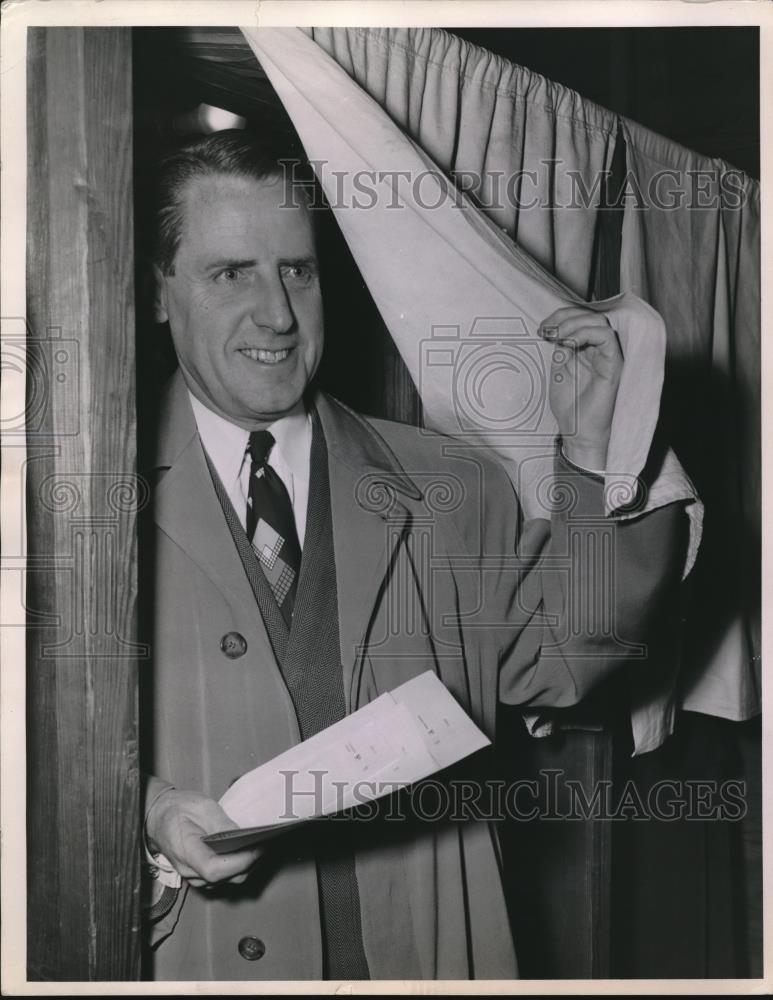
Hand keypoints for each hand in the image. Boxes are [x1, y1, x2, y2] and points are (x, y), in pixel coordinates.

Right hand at [145, 787, 261, 888]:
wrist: (158, 818)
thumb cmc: (178, 810)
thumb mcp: (202, 807)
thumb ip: (222, 824)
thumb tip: (244, 837)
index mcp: (186, 852)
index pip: (214, 869)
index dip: (240, 861)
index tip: (258, 847)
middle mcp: (190, 871)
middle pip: (227, 877)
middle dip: (250, 861)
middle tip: (267, 840)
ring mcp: (195, 877)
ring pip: (229, 880)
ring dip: (247, 865)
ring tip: (260, 843)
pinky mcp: (202, 876)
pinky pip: (225, 877)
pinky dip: (239, 865)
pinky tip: (248, 849)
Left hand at [539, 306, 622, 469]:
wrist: (578, 432)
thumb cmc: (571, 407)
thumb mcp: (559, 370)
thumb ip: (561, 348)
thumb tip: (555, 328)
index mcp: (587, 350)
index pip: (581, 319)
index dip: (561, 317)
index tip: (542, 329)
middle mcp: (600, 350)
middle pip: (590, 316)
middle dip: (565, 317)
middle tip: (547, 330)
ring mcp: (609, 356)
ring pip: (599, 322)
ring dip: (574, 323)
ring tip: (557, 336)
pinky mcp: (614, 365)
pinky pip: (606, 337)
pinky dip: (586, 333)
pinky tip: (569, 342)